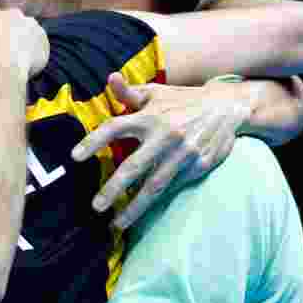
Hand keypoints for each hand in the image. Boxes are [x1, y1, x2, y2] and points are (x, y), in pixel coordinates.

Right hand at [0, 4, 48, 77]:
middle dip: (3, 33)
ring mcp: (33, 29)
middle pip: (8, 22)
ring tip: (10, 59)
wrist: (0, 70)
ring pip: (25, 34)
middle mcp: (16, 14)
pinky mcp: (44, 46)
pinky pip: (37, 49)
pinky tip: (21, 65)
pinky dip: (30, 55)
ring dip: (19, 42)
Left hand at [71, 73, 252, 228]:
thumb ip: (129, 92)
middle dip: (113, 189)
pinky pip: (173, 187)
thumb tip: (109, 78)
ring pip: (154, 185)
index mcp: (150, 116)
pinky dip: (157, 201)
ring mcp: (182, 153)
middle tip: (96, 207)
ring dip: (135, 207)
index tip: (75, 157)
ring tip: (117, 223)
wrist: (228, 107)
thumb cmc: (182, 100)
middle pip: (133, 166)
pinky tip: (142, 213)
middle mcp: (165, 135)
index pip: (115, 127)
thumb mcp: (156, 93)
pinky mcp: (198, 166)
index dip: (93, 141)